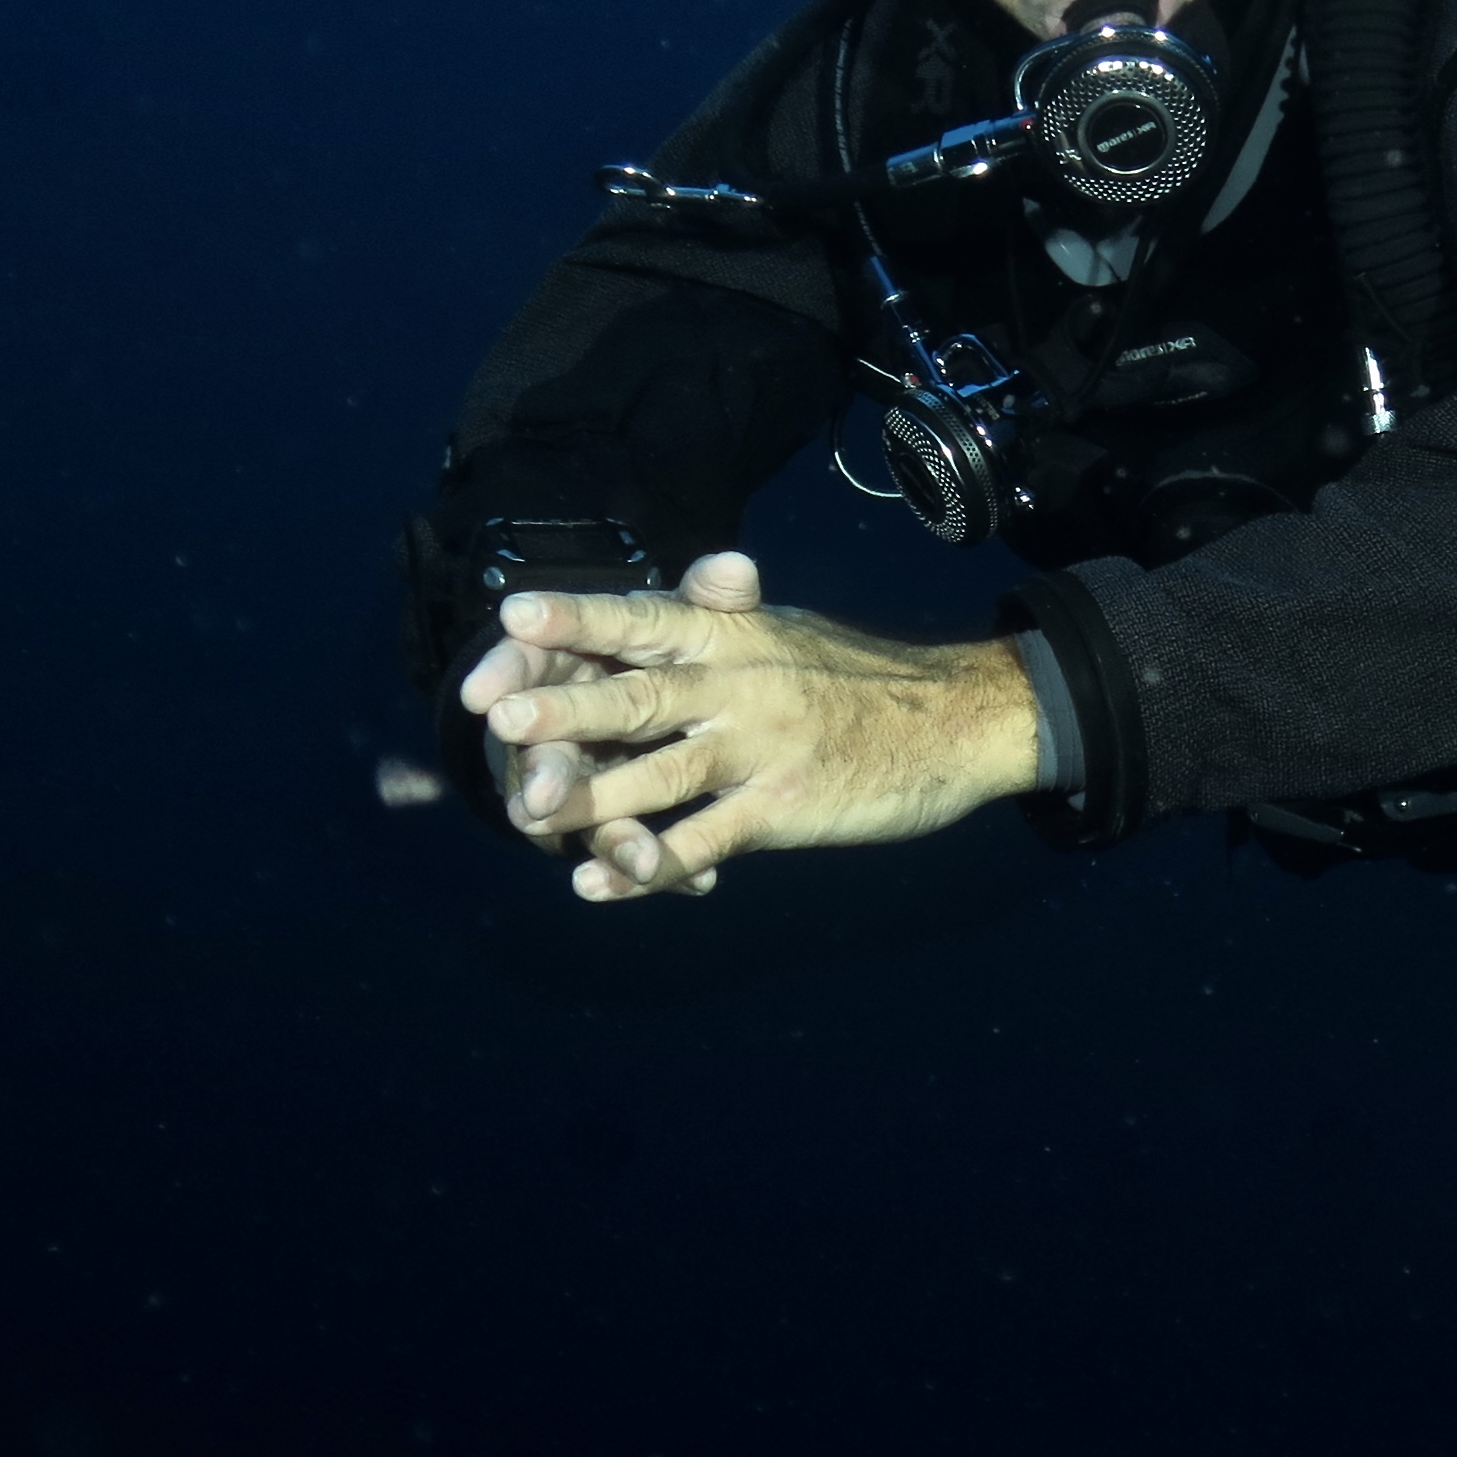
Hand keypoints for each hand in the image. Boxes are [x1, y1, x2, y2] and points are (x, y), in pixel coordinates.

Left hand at [455, 552, 1043, 901]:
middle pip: (640, 697)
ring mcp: (759, 751)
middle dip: (567, 707)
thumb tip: (702, 573)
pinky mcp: (780, 811)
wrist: (955, 722)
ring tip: (524, 814)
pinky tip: (599, 884)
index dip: (578, 619)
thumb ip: (728, 611)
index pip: (644, 619)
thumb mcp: (787, 629)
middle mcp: (741, 684)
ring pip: (661, 776)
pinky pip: (702, 841)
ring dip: (590, 798)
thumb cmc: (859, 676)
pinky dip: (648, 867)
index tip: (513, 615)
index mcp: (734, 634)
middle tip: (500, 714)